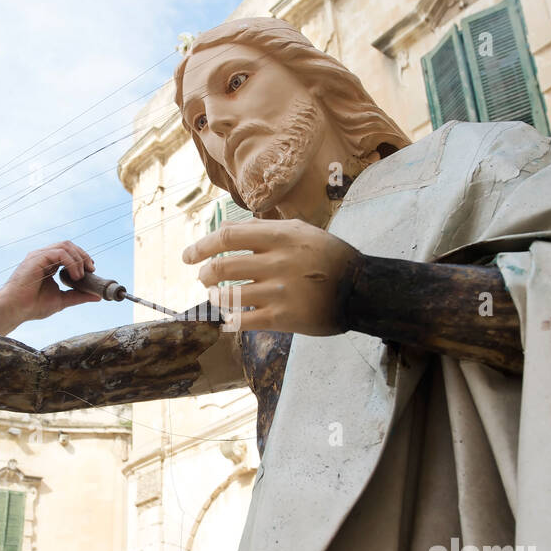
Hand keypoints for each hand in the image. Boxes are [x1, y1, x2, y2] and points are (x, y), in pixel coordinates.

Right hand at [0, 240, 100, 322]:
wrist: (15, 309)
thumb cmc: (32, 306)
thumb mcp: (62, 300)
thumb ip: (78, 296)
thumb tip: (97, 296)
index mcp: (48, 264)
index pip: (69, 252)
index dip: (82, 258)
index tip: (91, 270)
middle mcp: (43, 257)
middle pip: (69, 245)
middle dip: (83, 256)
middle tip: (91, 270)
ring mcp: (39, 256)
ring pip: (65, 246)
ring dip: (78, 259)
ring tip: (80, 275)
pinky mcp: (36, 258)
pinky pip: (59, 252)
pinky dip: (71, 262)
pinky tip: (74, 275)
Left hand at [181, 218, 360, 334]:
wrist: (361, 289)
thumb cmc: (327, 257)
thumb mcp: (301, 231)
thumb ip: (262, 229)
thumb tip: (225, 229)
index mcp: (280, 237)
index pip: (227, 237)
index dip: (201, 246)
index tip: (188, 256)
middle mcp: (278, 262)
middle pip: (222, 266)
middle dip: (205, 274)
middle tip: (203, 278)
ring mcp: (280, 291)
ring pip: (229, 295)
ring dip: (215, 297)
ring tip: (216, 296)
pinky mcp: (284, 318)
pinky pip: (244, 321)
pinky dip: (230, 321)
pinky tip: (228, 320)